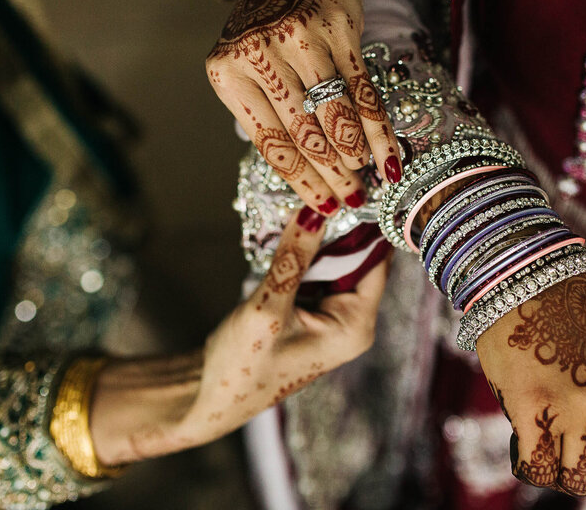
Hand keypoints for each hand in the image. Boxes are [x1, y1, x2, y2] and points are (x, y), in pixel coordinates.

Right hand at [91, 207, 388, 463]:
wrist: (209, 398)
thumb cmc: (240, 367)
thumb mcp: (266, 308)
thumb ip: (292, 259)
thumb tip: (314, 210)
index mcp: (355, 327)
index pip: (376, 261)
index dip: (365, 224)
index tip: (350, 186)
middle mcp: (351, 321)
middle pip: (357, 257)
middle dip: (336, 227)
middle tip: (317, 187)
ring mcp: (331, 316)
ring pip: (334, 261)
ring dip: (316, 238)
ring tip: (298, 203)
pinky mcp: (309, 310)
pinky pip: (315, 270)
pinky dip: (301, 252)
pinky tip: (286, 231)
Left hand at [205, 0, 401, 214]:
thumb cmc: (270, 13)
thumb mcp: (249, 59)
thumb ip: (266, 106)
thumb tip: (304, 170)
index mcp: (227, 71)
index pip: (268, 140)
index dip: (299, 179)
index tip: (321, 207)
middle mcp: (257, 53)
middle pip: (301, 132)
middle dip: (329, 175)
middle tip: (350, 201)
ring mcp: (297, 38)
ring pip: (333, 115)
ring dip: (354, 157)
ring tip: (367, 182)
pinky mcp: (336, 25)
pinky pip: (361, 89)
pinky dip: (377, 129)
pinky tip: (389, 156)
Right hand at [475, 275, 585, 508]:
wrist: (526, 271)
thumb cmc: (571, 311)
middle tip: (567, 450)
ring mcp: (578, 405)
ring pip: (574, 481)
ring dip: (558, 470)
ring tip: (543, 441)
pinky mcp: (533, 406)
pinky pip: (537, 469)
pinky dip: (528, 464)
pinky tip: (520, 442)